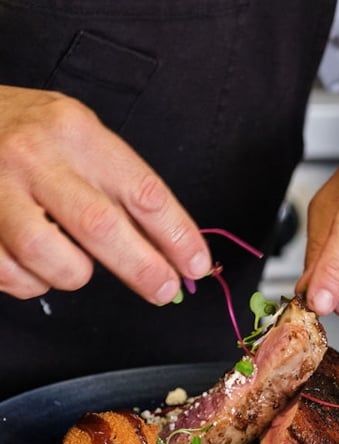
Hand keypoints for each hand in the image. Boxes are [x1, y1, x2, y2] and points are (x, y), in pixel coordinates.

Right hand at [0, 86, 211, 303]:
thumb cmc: (33, 136)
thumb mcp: (82, 140)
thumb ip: (121, 189)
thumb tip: (170, 249)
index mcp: (78, 134)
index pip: (143, 192)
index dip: (178, 236)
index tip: (196, 265)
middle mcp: (36, 158)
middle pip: (101, 226)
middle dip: (142, 268)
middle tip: (164, 290)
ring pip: (51, 257)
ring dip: (74, 274)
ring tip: (74, 264)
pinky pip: (13, 275)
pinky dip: (33, 282)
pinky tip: (35, 264)